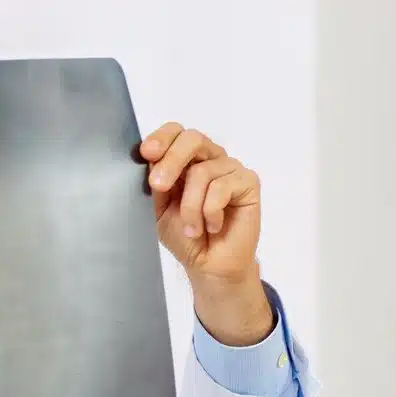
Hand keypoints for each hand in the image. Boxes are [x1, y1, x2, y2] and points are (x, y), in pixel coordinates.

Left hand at [139, 123, 273, 344]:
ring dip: (190, 207)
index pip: (177, 132)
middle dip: (171, 162)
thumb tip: (150, 159)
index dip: (162, 138)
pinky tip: (212, 226)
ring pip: (203, 172)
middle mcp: (210, 158)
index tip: (147, 153)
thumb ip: (157, 183)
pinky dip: (210, 212)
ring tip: (193, 228)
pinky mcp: (248, 182)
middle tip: (158, 186)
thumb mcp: (159, 208)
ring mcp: (230, 169)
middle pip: (192, 139)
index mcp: (186, 160)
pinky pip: (222, 188)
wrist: (208, 263)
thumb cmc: (184, 235)